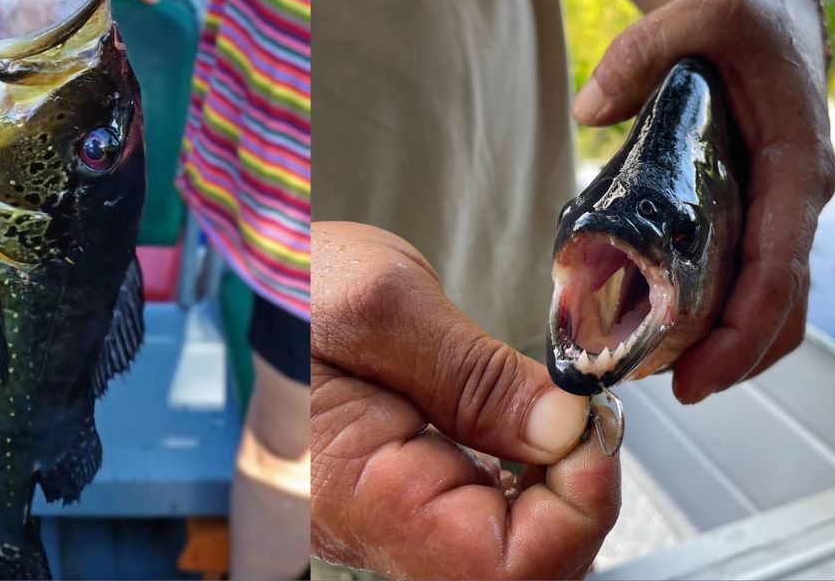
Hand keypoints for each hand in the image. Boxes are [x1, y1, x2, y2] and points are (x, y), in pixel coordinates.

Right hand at [311, 222, 619, 578]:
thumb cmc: (285, 286)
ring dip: (549, 487)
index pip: (508, 567)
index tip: (594, 431)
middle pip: (512, 567)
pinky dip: (517, 481)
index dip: (579, 509)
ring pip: (499, 552)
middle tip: (582, 414)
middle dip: (572, 494)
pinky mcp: (388, 501)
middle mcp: (367, 529)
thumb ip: (479, 374)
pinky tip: (516, 428)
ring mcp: (378, 521)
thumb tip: (563, 429)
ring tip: (551, 412)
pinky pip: (471, 524)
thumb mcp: (385, 304)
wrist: (240, 283)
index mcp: (361, 494)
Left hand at [571, 0, 834, 403]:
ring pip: (771, 301)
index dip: (743, 332)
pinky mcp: (757, 212)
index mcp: (796, 167)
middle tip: (672, 389)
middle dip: (732, 357)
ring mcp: (779, 211)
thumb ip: (643, 52)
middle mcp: (797, 200)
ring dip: (728, 346)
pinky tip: (674, 331)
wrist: (767, 15)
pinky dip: (723, 315)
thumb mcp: (699, 13)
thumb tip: (590, 109)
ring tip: (665, 373)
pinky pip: (752, 279)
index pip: (779, 269)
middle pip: (781, 305)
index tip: (700, 378)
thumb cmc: (741, 18)